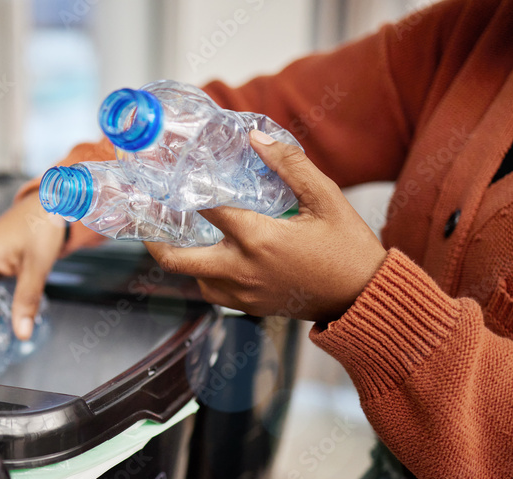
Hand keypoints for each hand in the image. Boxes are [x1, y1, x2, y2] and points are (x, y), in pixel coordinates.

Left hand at [145, 130, 387, 322]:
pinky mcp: (250, 308)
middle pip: (176, 261)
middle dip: (155, 240)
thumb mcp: (326, 198)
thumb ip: (290, 165)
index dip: (185, 190)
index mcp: (257, 239)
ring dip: (186, 257)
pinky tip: (216, 254)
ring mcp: (242, 294)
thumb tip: (256, 136)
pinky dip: (207, 275)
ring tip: (185, 233)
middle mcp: (241, 270)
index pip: (206, 209)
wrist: (363, 298)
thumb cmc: (348, 247)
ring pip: (194, 279)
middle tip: (149, 220)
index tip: (173, 176)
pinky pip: (213, 292)